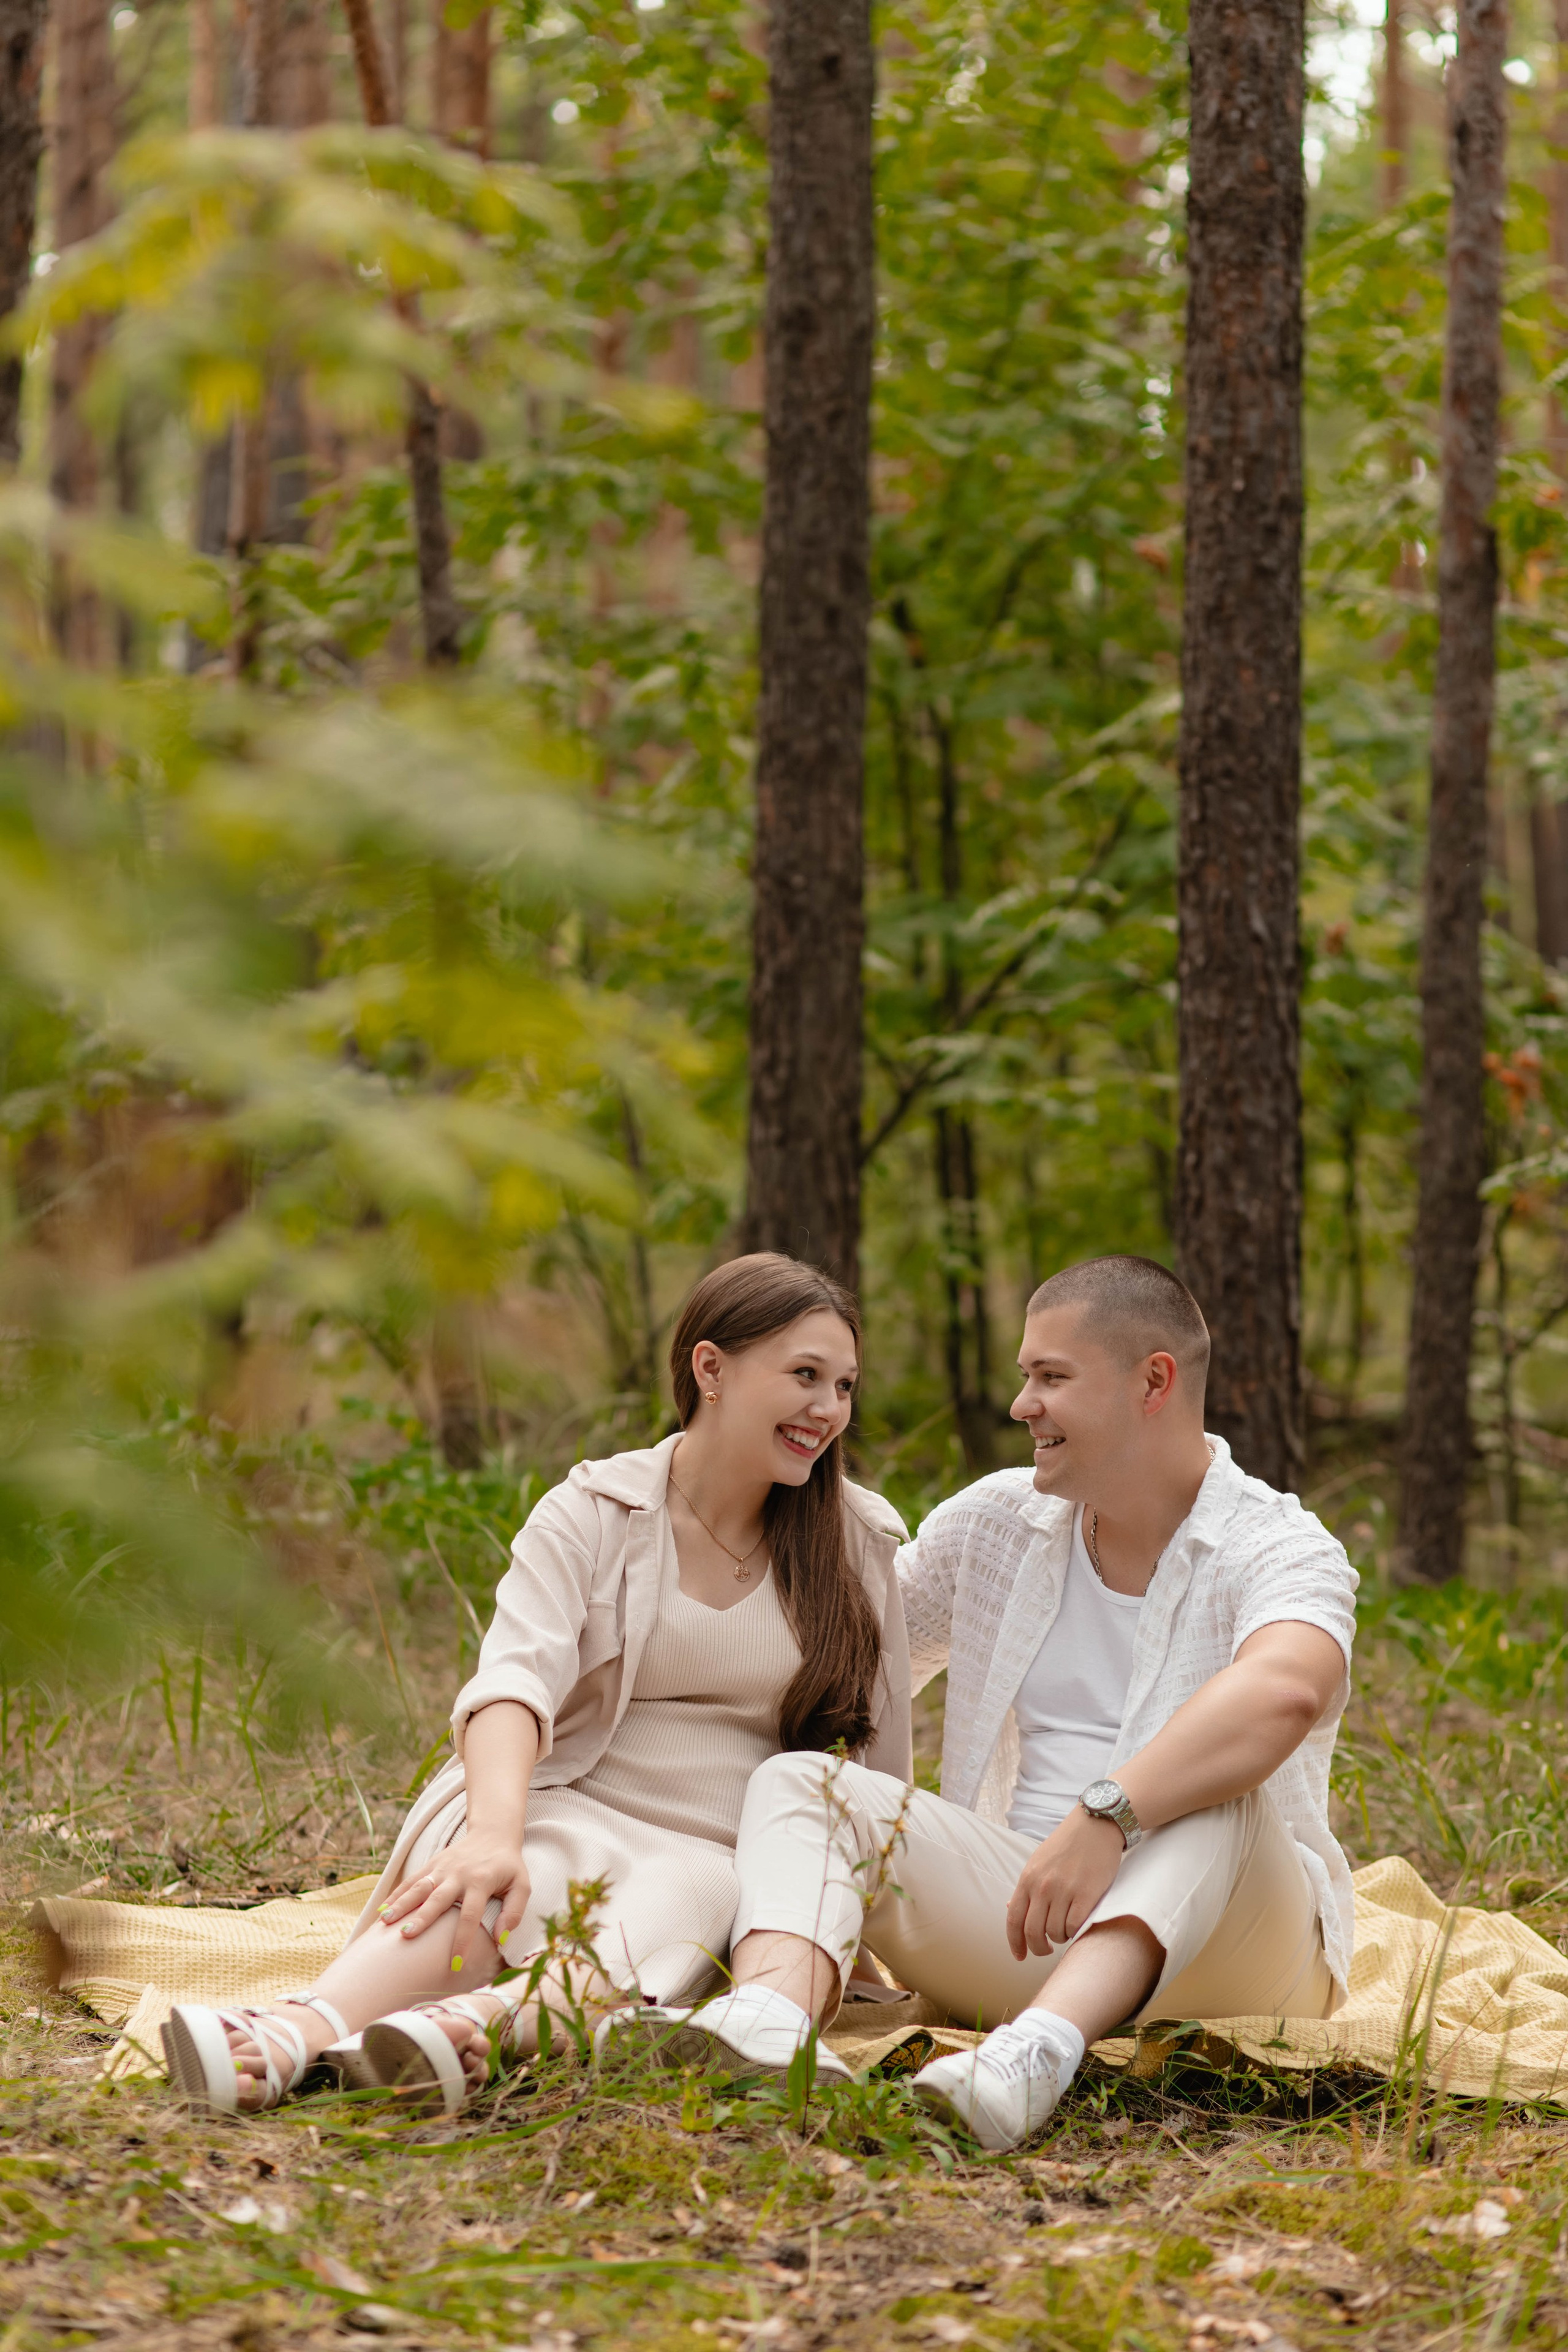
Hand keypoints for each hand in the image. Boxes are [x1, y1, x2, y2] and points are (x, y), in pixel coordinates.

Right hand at [380, 1830, 531, 1977]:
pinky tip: (383, 1910)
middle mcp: (459, 1874)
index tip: (454, 1965)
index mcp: (481, 1882)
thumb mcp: (522, 1885)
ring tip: (385, 1922)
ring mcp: (443, 1867)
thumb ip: (514, 1911)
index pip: (470, 1915)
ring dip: (402, 1904)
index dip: (462, 1941)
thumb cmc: (508, 1866)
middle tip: (406, 1937)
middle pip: (438, 1899)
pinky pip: (412, 1879)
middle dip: (422, 1918)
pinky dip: (397, 1894)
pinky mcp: (433, 1863)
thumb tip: (500, 1939)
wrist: (494, 1834)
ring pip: (419, 1887)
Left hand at [1005, 1808, 1126, 1959]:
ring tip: (1065, 1930)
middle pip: (1033, 1932)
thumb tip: (1010, 1910)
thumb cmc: (1066, 1845)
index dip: (1015, 1943)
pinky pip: (1075, 1927)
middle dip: (1038, 1948)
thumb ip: (1026, 1888)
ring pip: (1055, 1933)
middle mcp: (1042, 1886)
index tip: (1019, 1956)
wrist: (1095, 1825)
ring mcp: (1064, 1891)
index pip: (1013, 1920)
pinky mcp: (1086, 1895)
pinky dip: (1075, 1932)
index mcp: (1027, 1878)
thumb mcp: (1038, 1862)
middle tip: (1046, 1949)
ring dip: (1059, 1938)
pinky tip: (1077, 1925)